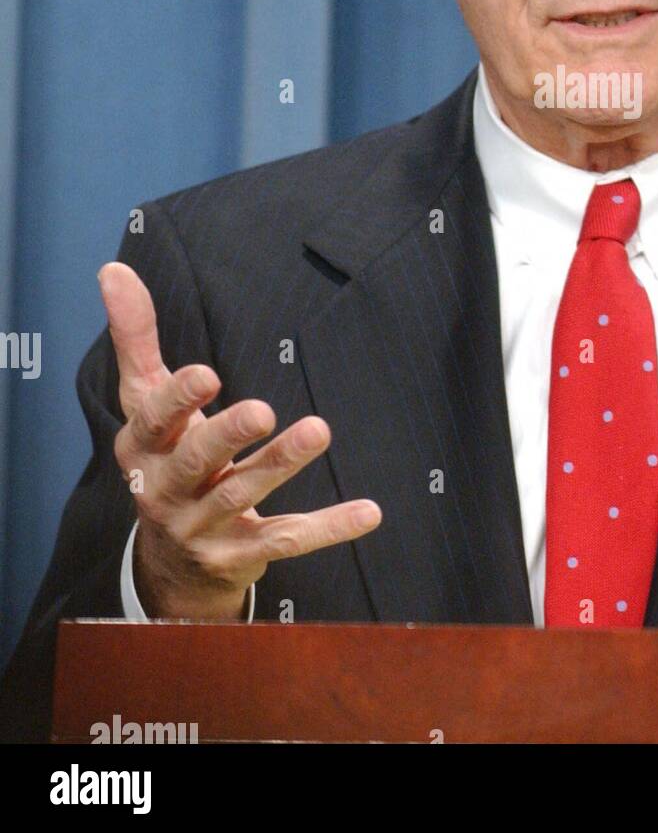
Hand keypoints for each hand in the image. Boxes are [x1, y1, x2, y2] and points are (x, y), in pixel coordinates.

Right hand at [102, 261, 381, 619]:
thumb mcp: (146, 401)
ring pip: (242, 493)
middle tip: (264, 410)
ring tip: (319, 429)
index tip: (207, 374)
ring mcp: (203, 526)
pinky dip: (328, 528)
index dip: (178, 400)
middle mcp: (166, 489)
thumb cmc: (164, 456)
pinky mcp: (242, 554)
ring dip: (281, 463)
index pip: (153, 421)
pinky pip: (286, 539)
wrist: (169, 564)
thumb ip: (135, 337)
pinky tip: (369, 512)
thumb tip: (114, 267)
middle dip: (227, 435)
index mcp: (143, 446)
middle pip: (196, 461)